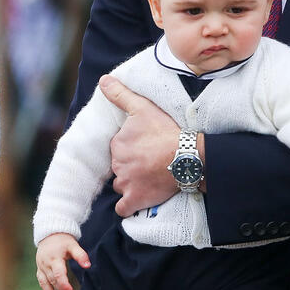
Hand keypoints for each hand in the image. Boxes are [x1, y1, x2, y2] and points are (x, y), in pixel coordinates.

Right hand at [35, 233, 88, 289]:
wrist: (49, 234)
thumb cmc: (63, 241)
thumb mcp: (73, 245)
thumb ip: (81, 255)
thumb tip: (88, 266)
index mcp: (54, 258)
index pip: (58, 274)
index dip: (64, 284)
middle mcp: (46, 263)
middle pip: (52, 279)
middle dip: (61, 288)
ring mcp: (41, 266)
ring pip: (45, 282)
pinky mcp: (40, 269)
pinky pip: (41, 282)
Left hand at [100, 74, 183, 215]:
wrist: (186, 157)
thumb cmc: (166, 131)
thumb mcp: (143, 108)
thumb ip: (120, 95)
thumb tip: (103, 81)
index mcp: (117, 143)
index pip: (118, 148)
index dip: (131, 148)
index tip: (145, 147)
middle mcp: (118, 164)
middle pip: (119, 167)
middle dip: (130, 166)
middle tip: (149, 162)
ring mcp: (125, 183)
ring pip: (120, 185)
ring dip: (130, 184)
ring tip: (148, 178)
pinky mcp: (135, 199)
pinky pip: (123, 208)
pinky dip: (128, 205)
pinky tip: (137, 199)